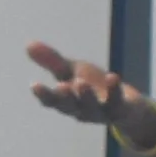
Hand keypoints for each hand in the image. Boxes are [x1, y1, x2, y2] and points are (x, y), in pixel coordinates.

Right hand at [28, 39, 155, 143]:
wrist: (127, 107)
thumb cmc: (94, 88)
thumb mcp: (71, 72)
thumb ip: (52, 62)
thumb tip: (28, 44)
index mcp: (68, 102)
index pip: (52, 101)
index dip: (44, 94)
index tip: (34, 85)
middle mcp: (82, 110)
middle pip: (71, 106)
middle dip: (65, 98)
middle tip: (61, 86)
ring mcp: (102, 112)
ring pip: (92, 107)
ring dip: (86, 96)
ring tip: (81, 83)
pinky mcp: (121, 109)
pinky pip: (118, 102)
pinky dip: (115, 90)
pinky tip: (113, 77)